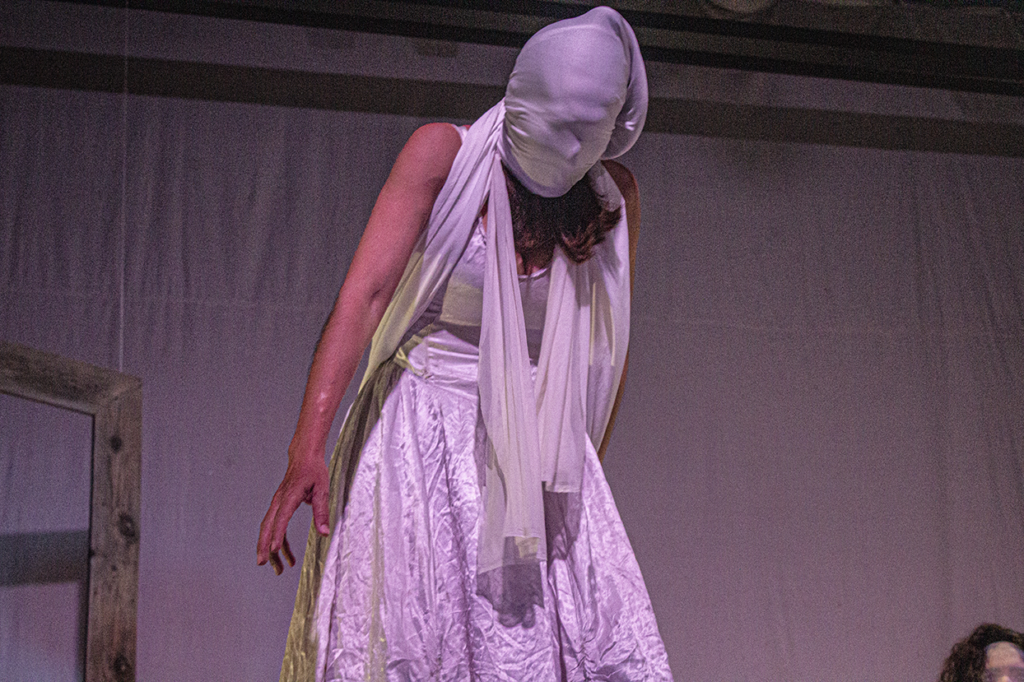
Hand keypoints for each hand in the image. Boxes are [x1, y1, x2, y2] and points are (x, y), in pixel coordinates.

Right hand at [257, 457, 329, 573]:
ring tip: (279, 569)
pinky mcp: (280, 507)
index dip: (278, 535)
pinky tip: (287, 556)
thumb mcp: (322, 489)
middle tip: (264, 564)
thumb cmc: (314, 471)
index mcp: (289, 497)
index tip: (274, 550)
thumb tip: (324, 534)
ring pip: (268, 529)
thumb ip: (322, 512)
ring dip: (271, 549)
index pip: (281, 519)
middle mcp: (279, 501)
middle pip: (267, 527)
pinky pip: (276, 527)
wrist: (304, 456)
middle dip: (265, 547)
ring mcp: (277, 504)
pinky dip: (280, 542)